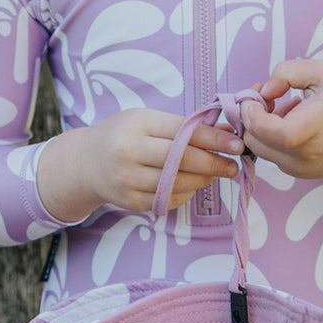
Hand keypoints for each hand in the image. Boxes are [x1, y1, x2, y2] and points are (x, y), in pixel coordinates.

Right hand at [39, 108, 243, 220]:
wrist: (85, 162)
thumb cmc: (124, 135)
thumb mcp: (148, 120)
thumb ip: (184, 126)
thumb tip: (226, 130)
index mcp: (139, 123)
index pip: (184, 131)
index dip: (214, 138)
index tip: (237, 143)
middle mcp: (130, 151)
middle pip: (183, 159)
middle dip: (214, 162)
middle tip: (233, 164)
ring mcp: (128, 179)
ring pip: (178, 182)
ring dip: (203, 179)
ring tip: (216, 173)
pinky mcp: (130, 202)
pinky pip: (168, 199)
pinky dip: (185, 193)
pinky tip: (192, 184)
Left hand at [241, 59, 322, 192]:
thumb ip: (288, 72)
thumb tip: (263, 90)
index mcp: (316, 126)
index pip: (275, 132)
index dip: (254, 114)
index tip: (256, 94)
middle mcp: (307, 154)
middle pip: (257, 139)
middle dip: (251, 114)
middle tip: (268, 93)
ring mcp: (301, 168)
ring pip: (259, 147)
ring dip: (261, 124)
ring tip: (288, 105)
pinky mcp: (298, 173)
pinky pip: (270, 153)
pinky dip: (271, 136)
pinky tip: (294, 120)